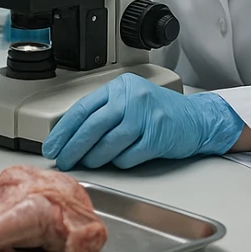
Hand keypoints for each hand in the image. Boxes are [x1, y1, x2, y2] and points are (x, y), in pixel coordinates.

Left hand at [41, 73, 244, 169]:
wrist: (198, 118)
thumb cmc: (159, 111)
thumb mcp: (129, 101)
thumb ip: (104, 113)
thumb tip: (72, 136)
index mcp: (119, 88)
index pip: (83, 108)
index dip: (64, 129)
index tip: (52, 144)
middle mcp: (131, 98)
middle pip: (94, 125)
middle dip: (74, 146)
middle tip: (63, 159)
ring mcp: (146, 116)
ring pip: (110, 141)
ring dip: (94, 157)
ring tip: (85, 164)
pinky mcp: (159, 136)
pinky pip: (131, 154)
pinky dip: (119, 161)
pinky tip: (115, 162)